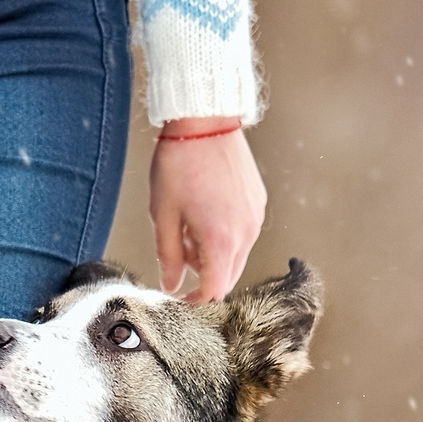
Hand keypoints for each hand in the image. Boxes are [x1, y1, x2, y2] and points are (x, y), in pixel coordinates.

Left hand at [148, 119, 267, 303]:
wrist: (205, 120)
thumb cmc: (179, 164)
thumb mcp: (164, 215)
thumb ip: (168, 256)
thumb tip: (172, 285)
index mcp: (221, 240)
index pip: (214, 290)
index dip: (195, 300)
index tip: (180, 298)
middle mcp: (246, 233)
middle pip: (228, 277)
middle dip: (203, 276)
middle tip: (178, 254)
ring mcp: (256, 217)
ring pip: (236, 255)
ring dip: (213, 255)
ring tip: (188, 226)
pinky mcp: (258, 202)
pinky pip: (243, 233)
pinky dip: (224, 236)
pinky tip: (204, 211)